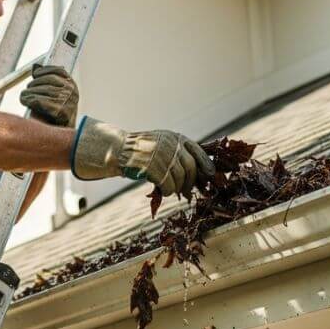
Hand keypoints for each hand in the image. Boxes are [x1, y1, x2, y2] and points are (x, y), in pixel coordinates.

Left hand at [20, 64, 78, 127]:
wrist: (57, 137)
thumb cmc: (51, 114)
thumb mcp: (50, 95)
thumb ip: (44, 80)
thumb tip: (35, 66)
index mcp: (72, 86)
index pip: (59, 71)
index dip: (45, 70)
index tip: (35, 74)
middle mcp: (72, 92)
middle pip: (49, 80)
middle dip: (35, 83)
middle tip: (27, 89)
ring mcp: (67, 101)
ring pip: (42, 90)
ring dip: (29, 92)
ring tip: (24, 96)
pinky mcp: (60, 111)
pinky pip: (39, 100)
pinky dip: (28, 100)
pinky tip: (25, 101)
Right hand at [70, 117, 214, 195]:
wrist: (119, 150)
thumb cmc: (142, 151)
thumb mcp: (161, 144)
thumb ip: (177, 152)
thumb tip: (199, 172)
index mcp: (174, 137)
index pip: (197, 151)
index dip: (206, 164)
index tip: (210, 174)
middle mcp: (170, 144)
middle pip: (190, 167)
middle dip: (191, 181)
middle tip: (188, 190)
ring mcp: (161, 155)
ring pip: (180, 178)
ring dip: (178, 188)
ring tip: (173, 190)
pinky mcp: (152, 167)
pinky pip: (168, 184)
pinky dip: (168, 191)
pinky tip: (164, 191)